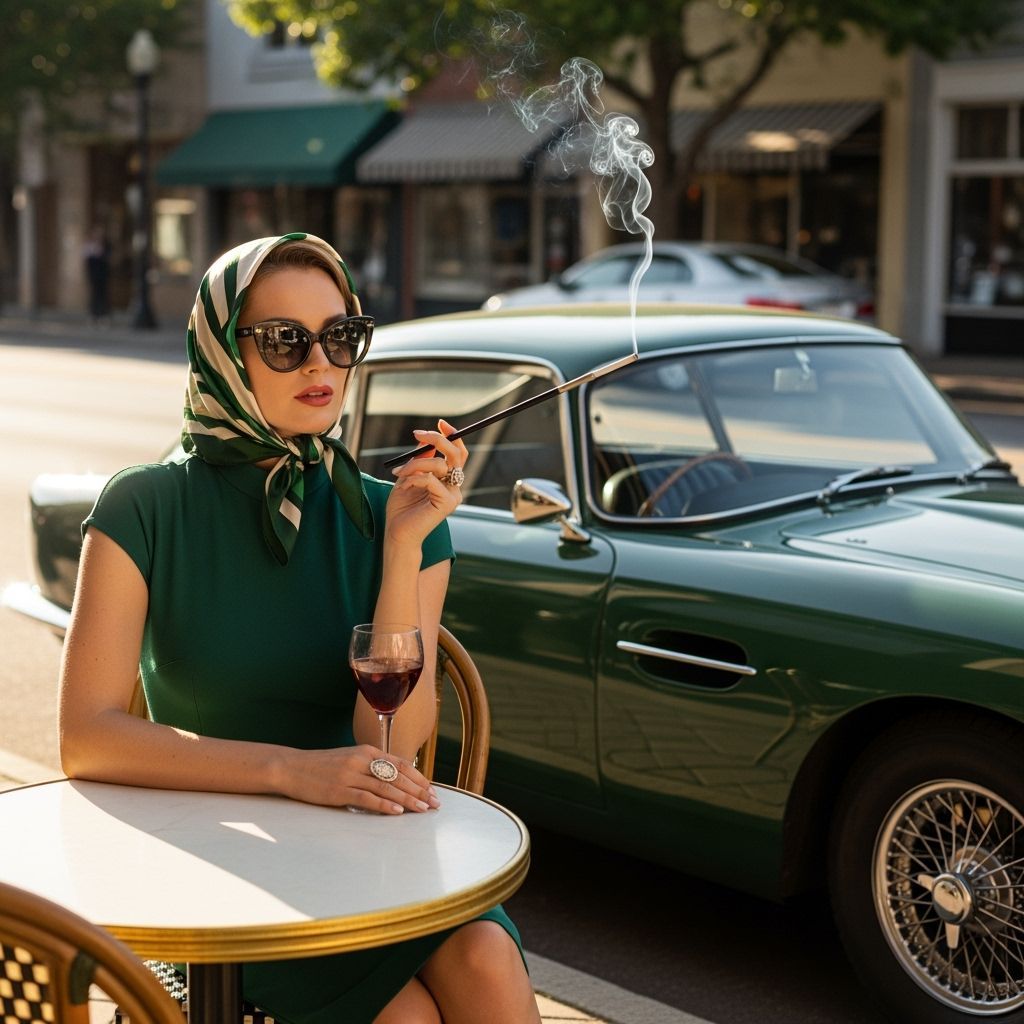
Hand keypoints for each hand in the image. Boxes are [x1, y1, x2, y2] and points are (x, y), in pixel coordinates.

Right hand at [276, 744, 440, 813]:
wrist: (292, 767)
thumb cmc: (323, 766)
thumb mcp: (351, 759)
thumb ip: (372, 767)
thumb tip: (397, 781)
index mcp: (367, 752)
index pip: (400, 764)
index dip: (419, 778)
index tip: (432, 790)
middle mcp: (361, 761)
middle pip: (398, 776)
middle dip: (419, 791)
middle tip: (435, 803)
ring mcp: (350, 775)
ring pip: (386, 787)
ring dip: (408, 799)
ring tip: (423, 809)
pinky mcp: (339, 791)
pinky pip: (366, 798)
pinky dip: (384, 805)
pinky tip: (397, 811)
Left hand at [385, 418, 467, 546]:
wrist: (397, 534)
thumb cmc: (401, 510)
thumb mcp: (408, 478)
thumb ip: (418, 461)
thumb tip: (423, 440)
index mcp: (447, 481)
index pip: (458, 454)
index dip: (452, 436)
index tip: (440, 423)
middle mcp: (454, 487)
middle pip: (456, 454)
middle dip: (437, 439)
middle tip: (418, 434)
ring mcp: (453, 495)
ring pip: (439, 465)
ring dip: (414, 464)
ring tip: (398, 474)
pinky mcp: (447, 503)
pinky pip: (431, 480)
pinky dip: (413, 479)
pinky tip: (402, 487)